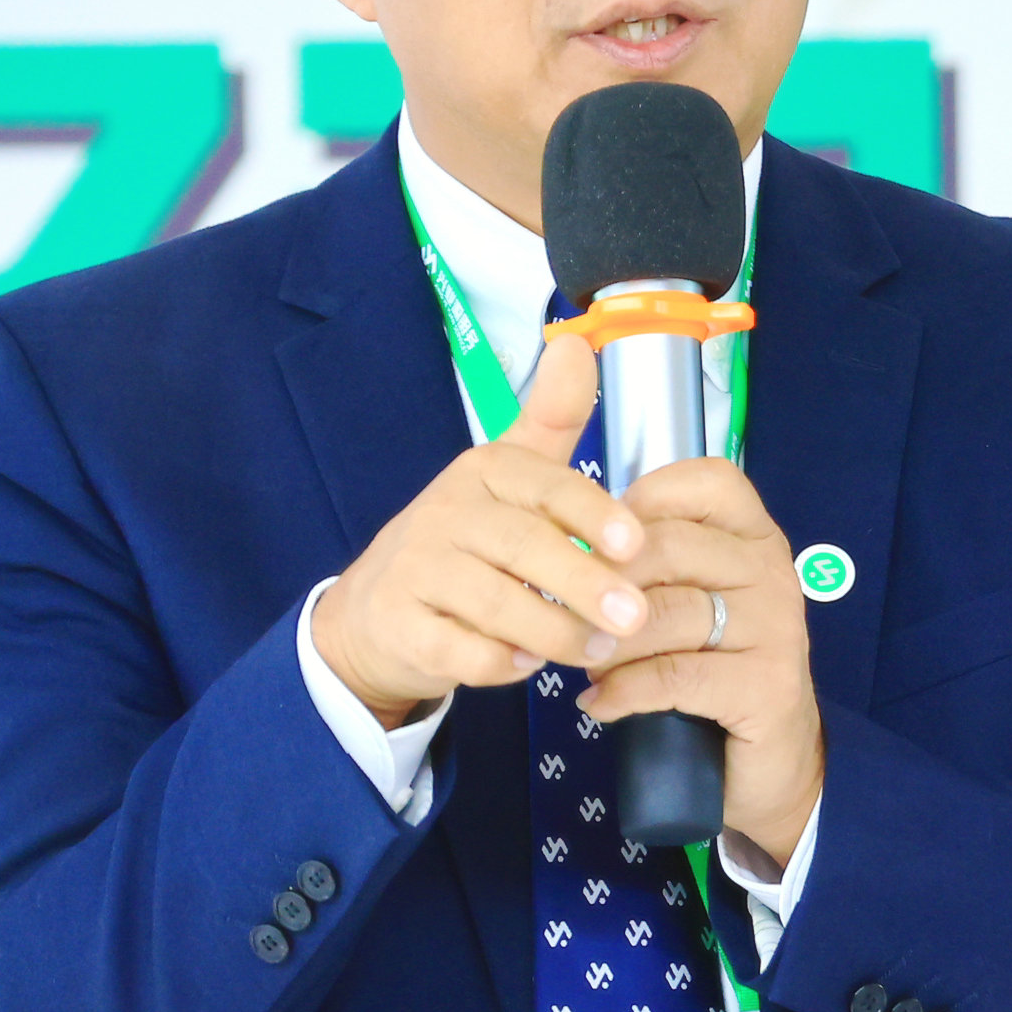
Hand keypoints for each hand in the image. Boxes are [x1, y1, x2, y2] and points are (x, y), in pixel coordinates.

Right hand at [311, 334, 652, 727]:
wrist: (374, 610)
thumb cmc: (465, 541)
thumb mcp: (508, 475)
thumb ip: (551, 419)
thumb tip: (580, 345)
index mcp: (484, 472)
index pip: (546, 486)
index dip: (594, 514)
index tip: (637, 543)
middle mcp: (446, 513)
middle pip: (525, 548)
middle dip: (586, 584)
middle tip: (636, 616)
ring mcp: (417, 571)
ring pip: (497, 604)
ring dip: (554, 631)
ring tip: (596, 649)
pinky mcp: (400, 625)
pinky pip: (458, 650)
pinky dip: (498, 662)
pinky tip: (529, 666)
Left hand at [577, 455, 824, 869]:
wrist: (772, 761)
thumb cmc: (715, 668)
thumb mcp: (689, 601)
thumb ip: (651, 564)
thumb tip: (568, 545)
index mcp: (755, 536)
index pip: (706, 481)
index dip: (642, 500)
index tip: (597, 543)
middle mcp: (772, 570)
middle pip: (669, 546)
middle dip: (603, 580)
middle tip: (565, 613)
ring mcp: (776, 627)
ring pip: (667, 612)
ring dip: (608, 641)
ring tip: (582, 662)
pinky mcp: (767, 685)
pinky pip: (675, 675)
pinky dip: (624, 691)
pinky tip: (598, 704)